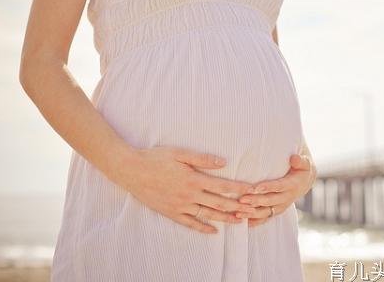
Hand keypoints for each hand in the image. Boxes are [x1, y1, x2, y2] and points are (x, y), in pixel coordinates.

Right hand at [117, 146, 258, 233]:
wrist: (130, 170)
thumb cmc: (155, 158)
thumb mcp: (179, 153)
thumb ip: (202, 159)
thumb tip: (224, 162)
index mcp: (193, 179)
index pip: (222, 185)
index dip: (239, 188)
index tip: (252, 190)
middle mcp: (189, 195)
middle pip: (218, 203)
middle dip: (237, 206)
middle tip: (253, 209)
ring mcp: (180, 206)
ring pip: (207, 215)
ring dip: (225, 218)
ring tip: (239, 221)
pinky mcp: (171, 212)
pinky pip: (190, 223)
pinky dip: (202, 228)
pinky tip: (213, 231)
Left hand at [235, 154, 316, 226]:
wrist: (305, 182)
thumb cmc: (301, 169)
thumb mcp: (304, 163)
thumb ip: (300, 161)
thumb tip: (294, 158)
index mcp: (294, 184)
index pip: (280, 186)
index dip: (268, 187)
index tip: (255, 188)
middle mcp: (288, 197)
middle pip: (270, 200)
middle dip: (256, 201)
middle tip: (242, 199)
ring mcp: (282, 206)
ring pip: (267, 212)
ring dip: (253, 213)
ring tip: (238, 213)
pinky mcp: (277, 210)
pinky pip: (266, 218)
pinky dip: (255, 221)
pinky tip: (243, 222)